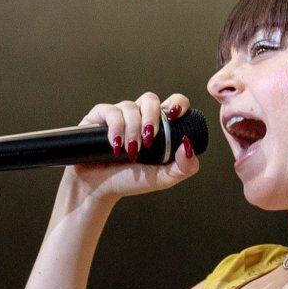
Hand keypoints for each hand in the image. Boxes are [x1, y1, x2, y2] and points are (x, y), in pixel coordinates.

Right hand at [65, 91, 199, 200]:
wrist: (98, 189)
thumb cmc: (129, 181)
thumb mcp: (162, 179)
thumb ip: (183, 167)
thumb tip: (189, 145)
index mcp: (157, 126)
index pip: (173, 103)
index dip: (177, 103)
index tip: (174, 116)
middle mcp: (138, 116)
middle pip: (150, 99)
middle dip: (151, 117)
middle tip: (149, 140)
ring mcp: (118, 115)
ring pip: (129, 107)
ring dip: (132, 130)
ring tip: (129, 152)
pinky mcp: (98, 117)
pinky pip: (109, 111)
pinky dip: (115, 127)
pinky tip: (115, 145)